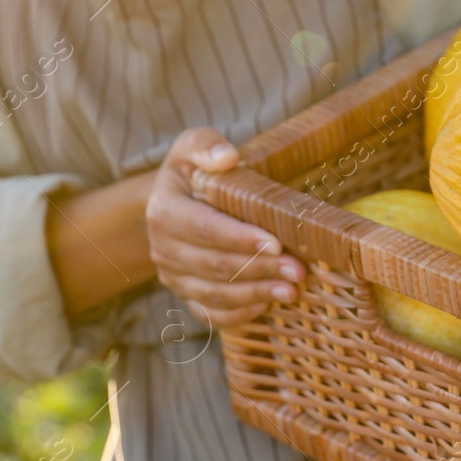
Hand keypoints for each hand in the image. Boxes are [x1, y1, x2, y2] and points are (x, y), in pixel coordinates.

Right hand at [145, 128, 305, 327]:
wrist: (176, 201)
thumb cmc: (194, 170)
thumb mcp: (193, 146)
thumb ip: (206, 145)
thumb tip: (227, 158)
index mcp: (163, 210)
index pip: (203, 228)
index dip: (239, 238)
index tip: (275, 243)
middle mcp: (162, 248)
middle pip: (214, 265)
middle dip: (258, 269)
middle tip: (297, 270)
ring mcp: (173, 276)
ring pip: (214, 294)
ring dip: (255, 294)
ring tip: (291, 290)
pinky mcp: (186, 295)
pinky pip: (211, 315)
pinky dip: (239, 314)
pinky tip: (268, 306)